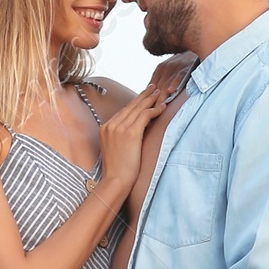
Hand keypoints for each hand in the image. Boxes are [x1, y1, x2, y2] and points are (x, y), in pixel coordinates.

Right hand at [97, 66, 182, 192]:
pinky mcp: (130, 133)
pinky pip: (144, 116)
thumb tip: (138, 128)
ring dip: (151, 99)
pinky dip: (154, 110)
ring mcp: (119, 128)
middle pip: (131, 106)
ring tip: (161, 93)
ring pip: (138, 108)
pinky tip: (162, 107)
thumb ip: (123, 135)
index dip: (136, 102)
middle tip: (154, 88)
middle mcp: (111, 125)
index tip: (145, 96)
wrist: (116, 180)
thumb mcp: (117, 148)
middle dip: (144, 96)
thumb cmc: (119, 169)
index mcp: (106, 128)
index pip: (124, 110)